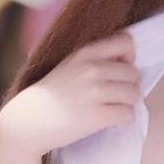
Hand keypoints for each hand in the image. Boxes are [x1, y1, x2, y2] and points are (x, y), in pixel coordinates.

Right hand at [0, 30, 140, 156]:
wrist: (28, 120)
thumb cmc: (50, 96)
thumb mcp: (69, 66)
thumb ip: (94, 61)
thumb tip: (125, 64)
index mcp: (86, 53)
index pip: (126, 43)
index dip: (129, 59)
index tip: (119, 71)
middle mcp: (92, 69)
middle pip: (134, 74)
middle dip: (129, 86)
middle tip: (117, 97)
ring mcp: (95, 93)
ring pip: (134, 94)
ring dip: (128, 104)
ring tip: (114, 109)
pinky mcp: (97, 116)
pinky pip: (127, 114)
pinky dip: (123, 119)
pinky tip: (111, 120)